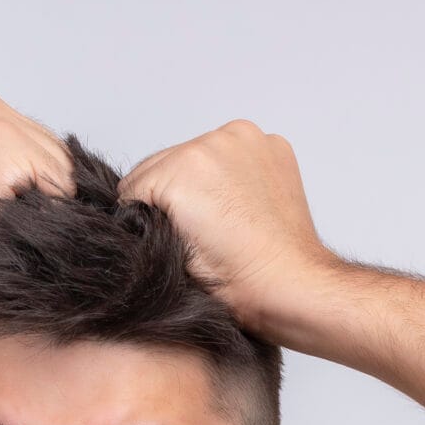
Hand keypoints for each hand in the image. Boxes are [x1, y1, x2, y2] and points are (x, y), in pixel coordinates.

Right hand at [0, 89, 75, 308]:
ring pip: (64, 172)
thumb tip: (83, 183)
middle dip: (42, 194)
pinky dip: (40, 215)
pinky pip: (59, 189)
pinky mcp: (2, 149)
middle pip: (61, 155)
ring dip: (41, 206)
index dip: (35, 188)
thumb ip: (18, 163)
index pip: (45, 146)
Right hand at [119, 120, 337, 344]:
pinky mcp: (272, 145)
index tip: (155, 237)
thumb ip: (148, 219)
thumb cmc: (239, 281)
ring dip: (196, 179)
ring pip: (196, 154)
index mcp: (185, 167)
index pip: (133, 186)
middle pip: (162, 164)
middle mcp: (215, 142)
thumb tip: (141, 207)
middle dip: (166, 193)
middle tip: (186, 229)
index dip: (138, 218)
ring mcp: (248, 139)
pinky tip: (238, 203)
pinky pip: (231, 152)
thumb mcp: (170, 254)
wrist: (291, 284)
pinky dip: (229, 171)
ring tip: (214, 216)